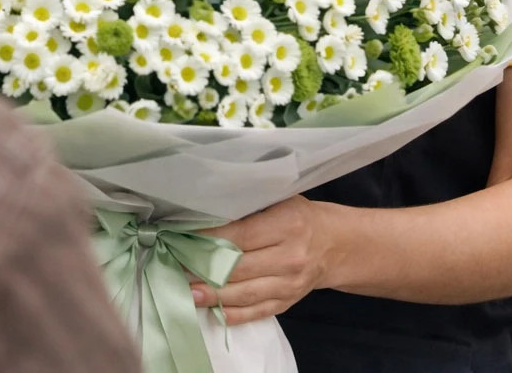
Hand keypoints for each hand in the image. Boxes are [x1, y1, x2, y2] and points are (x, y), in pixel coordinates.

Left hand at [191, 196, 333, 324]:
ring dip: (213, 295)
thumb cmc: (299, 216)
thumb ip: (249, 203)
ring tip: (187, 293)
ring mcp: (290, 283)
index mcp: (287, 225)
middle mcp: (290, 257)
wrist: (335, 245)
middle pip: (239, 268)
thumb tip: (207, 207)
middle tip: (176, 266)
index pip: (240, 235)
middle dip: (204, 269)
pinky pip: (257, 311)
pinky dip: (233, 314)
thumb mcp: (280, 199)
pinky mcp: (288, 301)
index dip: (209, 239)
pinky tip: (212, 311)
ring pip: (245, 294)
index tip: (182, 237)